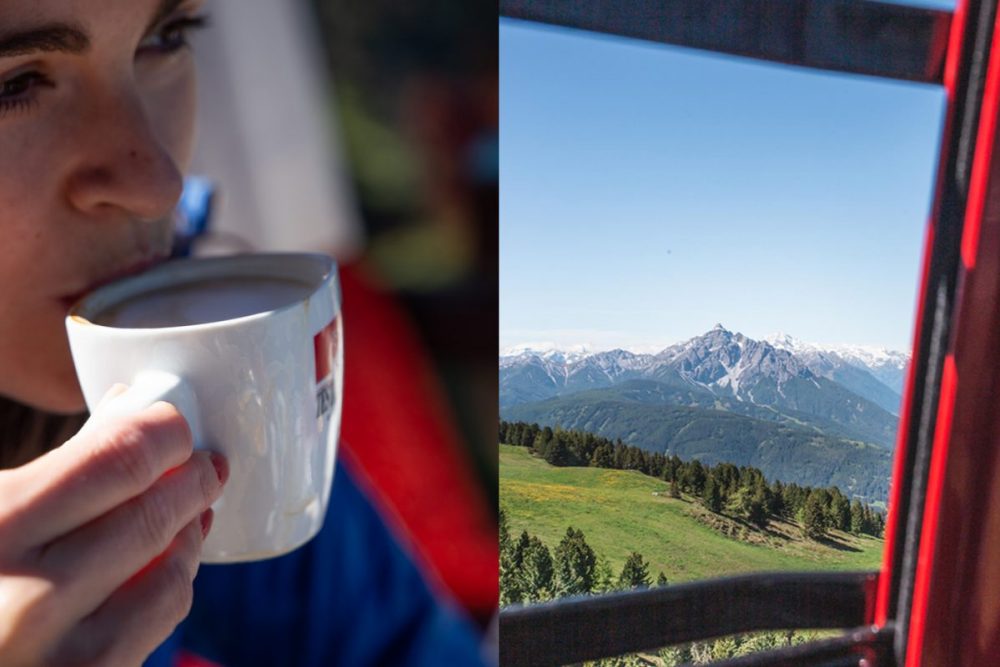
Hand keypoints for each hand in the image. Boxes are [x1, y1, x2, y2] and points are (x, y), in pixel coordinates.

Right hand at [0, 392, 226, 666]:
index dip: (163, 431)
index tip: (173, 425)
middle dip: (192, 479)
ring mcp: (58, 653)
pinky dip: (173, 581)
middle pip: (153, 515)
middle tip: (203, 466)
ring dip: (189, 533)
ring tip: (185, 513)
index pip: (119, 458)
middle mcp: (25, 596)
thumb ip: (60, 466)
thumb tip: (133, 406)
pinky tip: (163, 564)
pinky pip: (160, 619)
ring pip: (171, 572)